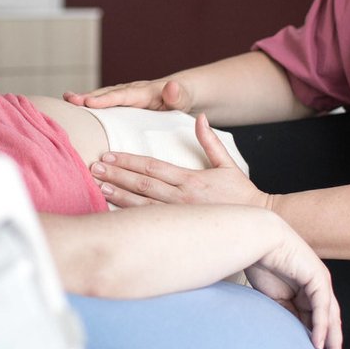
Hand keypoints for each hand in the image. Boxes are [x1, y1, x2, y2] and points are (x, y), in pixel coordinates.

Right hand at [63, 77, 190, 110]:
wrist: (180, 92)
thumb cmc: (183, 98)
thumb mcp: (185, 97)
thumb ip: (178, 94)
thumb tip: (171, 86)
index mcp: (144, 93)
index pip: (122, 96)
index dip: (105, 100)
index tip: (88, 103)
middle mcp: (131, 91)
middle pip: (106, 94)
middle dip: (87, 97)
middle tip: (68, 99)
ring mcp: (124, 97)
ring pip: (102, 97)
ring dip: (83, 100)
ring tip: (64, 102)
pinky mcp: (121, 104)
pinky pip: (103, 104)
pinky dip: (88, 106)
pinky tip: (74, 112)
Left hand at [91, 114, 268, 208]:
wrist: (256, 224)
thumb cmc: (241, 195)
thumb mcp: (227, 164)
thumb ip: (210, 141)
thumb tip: (200, 116)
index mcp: (190, 179)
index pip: (152, 167)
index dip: (128, 161)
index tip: (109, 155)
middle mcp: (181, 198)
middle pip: (141, 185)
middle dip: (115, 176)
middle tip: (93, 169)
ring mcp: (178, 217)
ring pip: (141, 206)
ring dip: (117, 197)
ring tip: (97, 188)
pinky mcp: (178, 231)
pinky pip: (150, 224)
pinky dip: (130, 218)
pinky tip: (112, 213)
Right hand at [244, 228, 343, 348]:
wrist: (258, 239)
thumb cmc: (261, 263)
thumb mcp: (273, 298)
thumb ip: (284, 315)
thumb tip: (287, 338)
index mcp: (307, 293)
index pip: (318, 324)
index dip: (320, 345)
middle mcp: (318, 289)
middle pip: (330, 324)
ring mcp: (321, 283)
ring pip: (331, 319)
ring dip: (333, 343)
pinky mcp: (318, 278)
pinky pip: (322, 308)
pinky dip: (321, 327)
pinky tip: (318, 344)